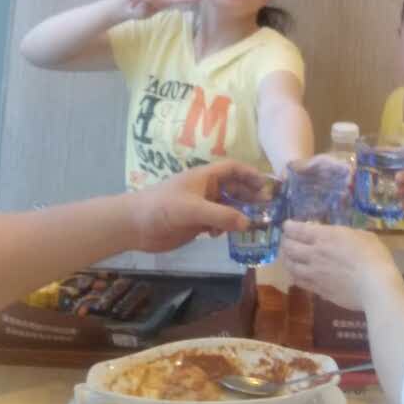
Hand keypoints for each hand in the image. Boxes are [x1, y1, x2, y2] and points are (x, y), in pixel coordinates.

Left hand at [126, 161, 257, 252]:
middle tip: (268, 208)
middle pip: (234, 187)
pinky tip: (228, 235)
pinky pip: (218, 222)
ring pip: (228, 206)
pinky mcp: (196, 223)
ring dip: (240, 213)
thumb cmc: (163, 208)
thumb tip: (248, 223)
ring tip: (255, 223)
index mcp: (205, 177)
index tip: (268, 185)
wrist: (135, 226)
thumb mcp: (193, 210)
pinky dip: (227, 226)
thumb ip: (221, 216)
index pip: (233, 168)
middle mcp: (206, 189)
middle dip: (250, 196)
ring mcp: (201, 206)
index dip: (250, 173)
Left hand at [281, 221, 403, 310]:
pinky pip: (300, 283)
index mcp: (325, 236)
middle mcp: (314, 254)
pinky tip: (297, 275)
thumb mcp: (362, 236)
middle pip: (289, 248)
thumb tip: (341, 237)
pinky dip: (295, 277)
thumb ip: (347, 235)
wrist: (375, 286)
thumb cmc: (373, 256)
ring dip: (287, 260)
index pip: (297, 230)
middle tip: (287, 241)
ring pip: (290, 267)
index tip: (287, 226)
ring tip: (289, 258)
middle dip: (285, 242)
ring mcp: (314, 274)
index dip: (289, 227)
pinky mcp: (319, 291)